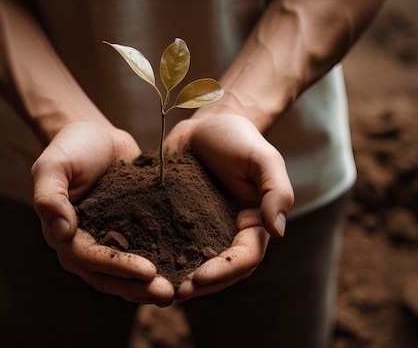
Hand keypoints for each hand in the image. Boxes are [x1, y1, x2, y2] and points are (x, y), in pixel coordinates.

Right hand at [32, 122, 174, 305]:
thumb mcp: (53, 165)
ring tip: (177, 291)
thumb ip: (50, 197)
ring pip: (127, 276)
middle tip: (168, 294)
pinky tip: (185, 269)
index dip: (118, 267)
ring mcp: (108, 244)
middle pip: (110, 277)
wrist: (96, 137)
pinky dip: (161, 266)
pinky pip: (144, 255)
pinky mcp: (129, 236)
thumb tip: (61, 232)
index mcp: (63, 236)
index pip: (90, 259)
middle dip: (138, 288)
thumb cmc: (70, 148)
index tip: (147, 271)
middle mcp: (84, 248)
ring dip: (149, 286)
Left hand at [164, 114, 293, 299]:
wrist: (207, 124)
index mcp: (252, 226)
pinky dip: (157, 259)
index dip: (224, 271)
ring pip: (192, 264)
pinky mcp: (176, 222)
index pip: (244, 258)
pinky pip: (168, 245)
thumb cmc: (240, 139)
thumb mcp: (264, 160)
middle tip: (175, 293)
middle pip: (219, 271)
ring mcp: (200, 231)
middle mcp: (227, 234)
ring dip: (177, 280)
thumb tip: (278, 231)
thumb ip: (276, 192)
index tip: (200, 277)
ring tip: (155, 289)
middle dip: (199, 285)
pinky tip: (139, 266)